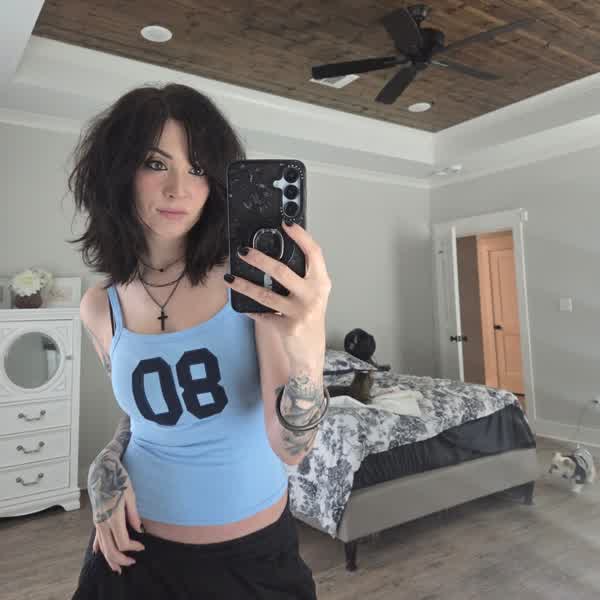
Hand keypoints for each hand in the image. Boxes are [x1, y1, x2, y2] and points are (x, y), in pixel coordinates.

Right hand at [88, 451, 144, 573]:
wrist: (102, 470)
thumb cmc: (118, 480)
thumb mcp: (130, 494)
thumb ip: (133, 514)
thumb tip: (139, 530)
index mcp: (113, 517)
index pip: (123, 541)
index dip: (133, 547)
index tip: (142, 546)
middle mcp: (103, 522)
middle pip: (110, 549)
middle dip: (121, 560)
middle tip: (133, 562)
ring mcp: (98, 522)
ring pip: (102, 547)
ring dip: (109, 559)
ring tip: (118, 568)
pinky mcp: (96, 519)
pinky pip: (97, 538)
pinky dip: (99, 548)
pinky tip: (99, 553)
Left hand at [224, 219, 331, 366]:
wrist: (310, 353)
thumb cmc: (309, 318)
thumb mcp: (313, 295)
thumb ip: (301, 277)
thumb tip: (274, 253)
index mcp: (321, 282)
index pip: (314, 253)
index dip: (301, 236)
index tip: (286, 223)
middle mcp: (314, 295)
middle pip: (283, 271)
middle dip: (260, 259)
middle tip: (244, 251)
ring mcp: (301, 312)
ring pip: (266, 294)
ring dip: (244, 285)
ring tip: (231, 278)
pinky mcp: (288, 327)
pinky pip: (262, 314)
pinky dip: (248, 309)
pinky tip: (239, 304)